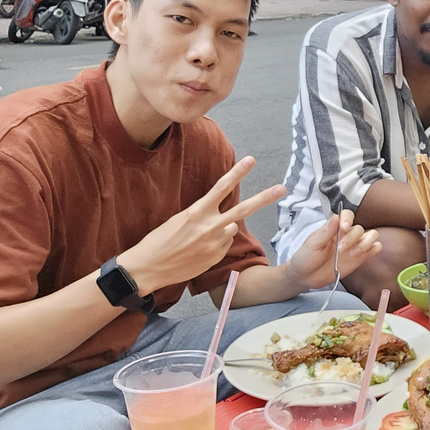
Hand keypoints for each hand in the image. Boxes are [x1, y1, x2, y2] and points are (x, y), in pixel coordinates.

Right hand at [119, 158, 282, 294]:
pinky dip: (216, 244)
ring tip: (198, 238)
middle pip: (244, 208)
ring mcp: (215, 243)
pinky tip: (198, 250)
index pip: (222, 187)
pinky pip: (224, 244)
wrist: (147, 268)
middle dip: (265, 198)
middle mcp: (209, 226)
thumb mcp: (179, 220)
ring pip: (231, 228)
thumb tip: (223, 219)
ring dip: (222, 229)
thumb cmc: (159, 241)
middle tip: (282, 188)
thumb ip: (203, 215)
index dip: (238, 172)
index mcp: (197, 212)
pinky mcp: (216, 257)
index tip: (251, 160)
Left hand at [286, 209, 382, 289]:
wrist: (306, 276)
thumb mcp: (313, 244)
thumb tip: (336, 217)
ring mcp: (354, 246)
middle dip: (352, 239)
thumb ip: (326, 232)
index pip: (347, 215)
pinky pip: (375, 248)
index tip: (344, 228)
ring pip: (372, 235)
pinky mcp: (360, 257)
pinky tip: (362, 255)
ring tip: (354, 254)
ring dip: (366, 243)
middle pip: (360, 228)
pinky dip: (373, 249)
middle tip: (340, 249)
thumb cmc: (306, 258)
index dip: (348, 219)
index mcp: (334, 228)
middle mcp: (346, 235)